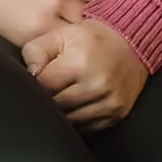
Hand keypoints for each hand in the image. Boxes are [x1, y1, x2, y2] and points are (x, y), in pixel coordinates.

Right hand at [0, 0, 91, 52]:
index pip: (92, 15)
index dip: (100, 16)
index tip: (103, 16)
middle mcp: (46, 22)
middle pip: (82, 37)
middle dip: (89, 35)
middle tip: (95, 33)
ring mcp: (33, 39)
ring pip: (66, 52)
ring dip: (74, 47)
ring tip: (77, 41)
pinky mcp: (20, 49)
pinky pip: (48, 56)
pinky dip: (55, 52)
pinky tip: (57, 45)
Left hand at [20, 16, 148, 129]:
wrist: (131, 45)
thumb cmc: (92, 39)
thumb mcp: (60, 34)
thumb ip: (36, 50)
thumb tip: (29, 73)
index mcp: (79, 64)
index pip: (43, 85)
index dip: (36, 82)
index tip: (39, 77)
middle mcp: (97, 86)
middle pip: (56, 105)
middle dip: (48, 97)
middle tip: (52, 85)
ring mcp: (109, 103)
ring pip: (70, 120)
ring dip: (63, 111)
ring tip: (64, 93)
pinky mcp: (116, 115)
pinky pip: (88, 126)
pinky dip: (79, 118)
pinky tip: (78, 103)